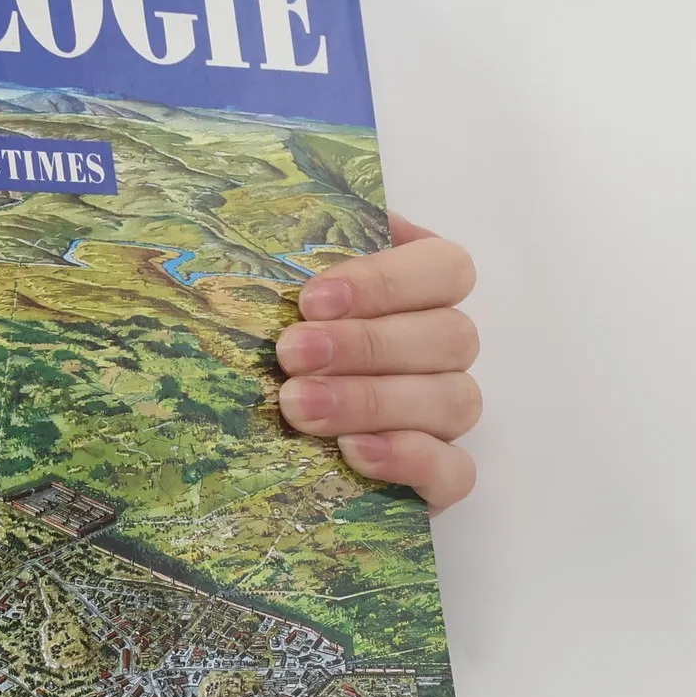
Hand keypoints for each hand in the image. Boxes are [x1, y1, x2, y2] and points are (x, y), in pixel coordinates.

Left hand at [275, 213, 480, 510]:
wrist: (240, 445)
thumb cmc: (264, 349)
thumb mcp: (266, 296)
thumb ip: (286, 256)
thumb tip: (274, 218)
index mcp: (418, 293)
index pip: (445, 269)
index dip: (387, 280)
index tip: (312, 299)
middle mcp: (441, 350)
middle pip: (449, 335)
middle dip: (366, 344)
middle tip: (291, 354)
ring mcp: (445, 414)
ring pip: (453, 399)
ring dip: (373, 400)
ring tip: (298, 406)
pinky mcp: (438, 477)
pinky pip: (455, 470)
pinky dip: (410, 459)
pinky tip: (355, 452)